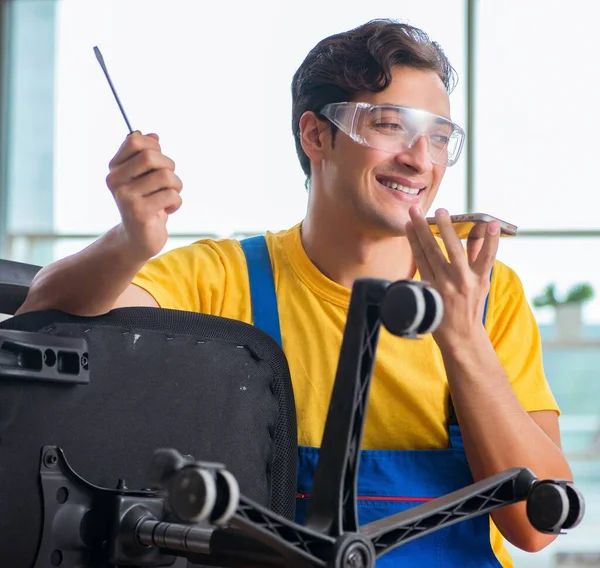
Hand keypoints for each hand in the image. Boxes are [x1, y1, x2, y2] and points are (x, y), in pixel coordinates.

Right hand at [106, 132, 182, 260]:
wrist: (138, 239)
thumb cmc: (146, 203)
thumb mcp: (145, 178)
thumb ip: (147, 156)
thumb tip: (153, 135)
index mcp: (115, 168)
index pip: (134, 141)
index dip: (154, 146)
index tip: (159, 162)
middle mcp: (115, 181)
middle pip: (151, 156)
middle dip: (169, 166)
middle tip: (170, 181)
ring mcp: (126, 197)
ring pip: (165, 176)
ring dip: (176, 186)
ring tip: (171, 196)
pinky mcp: (139, 212)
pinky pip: (170, 195)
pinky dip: (176, 202)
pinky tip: (168, 210)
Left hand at [405, 207, 499, 347]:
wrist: (460, 335)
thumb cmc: (471, 304)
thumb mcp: (481, 283)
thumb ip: (478, 256)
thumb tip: (480, 232)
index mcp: (479, 279)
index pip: (487, 256)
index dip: (490, 240)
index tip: (491, 223)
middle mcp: (462, 282)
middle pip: (453, 251)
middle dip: (446, 229)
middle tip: (440, 210)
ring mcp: (444, 287)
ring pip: (431, 253)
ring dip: (421, 231)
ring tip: (415, 214)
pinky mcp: (429, 290)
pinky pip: (420, 262)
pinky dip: (414, 246)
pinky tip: (409, 233)